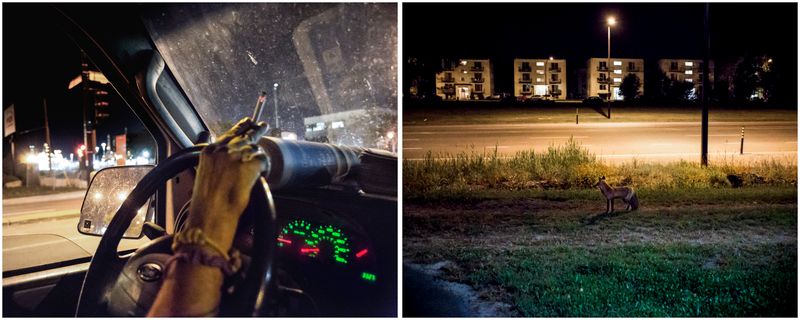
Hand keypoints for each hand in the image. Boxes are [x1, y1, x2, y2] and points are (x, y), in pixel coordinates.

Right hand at [186, 117, 267, 246]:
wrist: (210, 216)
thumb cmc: (207, 203)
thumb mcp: (205, 176)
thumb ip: (215, 163)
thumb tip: (228, 159)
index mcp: (209, 152)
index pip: (229, 134)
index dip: (240, 128)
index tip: (248, 122)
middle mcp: (222, 150)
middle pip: (244, 135)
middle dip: (255, 131)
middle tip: (263, 126)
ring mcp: (236, 156)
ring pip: (254, 147)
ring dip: (259, 156)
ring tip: (262, 162)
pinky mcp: (249, 165)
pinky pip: (263, 159)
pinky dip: (265, 166)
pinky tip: (264, 172)